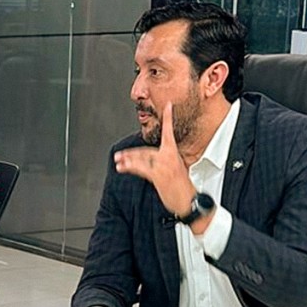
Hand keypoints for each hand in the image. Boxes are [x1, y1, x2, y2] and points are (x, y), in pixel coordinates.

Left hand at [114, 102, 195, 216]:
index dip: (168, 117)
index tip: (167, 105)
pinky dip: (129, 166)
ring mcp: (163, 165)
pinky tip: (122, 167)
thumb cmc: (183, 188)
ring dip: (127, 159)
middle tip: (120, 155)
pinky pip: (140, 168)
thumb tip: (157, 160)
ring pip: (141, 158)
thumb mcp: (179, 170)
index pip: (170, 131)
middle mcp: (168, 157)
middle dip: (131, 154)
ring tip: (117, 160)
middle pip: (146, 150)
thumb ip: (166, 162)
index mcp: (174, 154)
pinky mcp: (158, 174)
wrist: (189, 201)